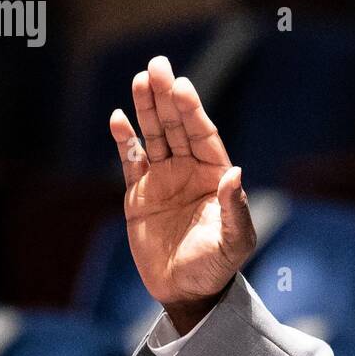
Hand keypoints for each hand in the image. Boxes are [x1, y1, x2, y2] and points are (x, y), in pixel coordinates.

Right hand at [108, 56, 255, 333]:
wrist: (187, 291)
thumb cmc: (217, 266)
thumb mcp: (234, 242)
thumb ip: (235, 208)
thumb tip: (235, 172)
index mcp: (214, 175)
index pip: (202, 135)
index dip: (192, 110)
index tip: (182, 86)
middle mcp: (189, 170)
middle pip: (176, 126)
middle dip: (167, 97)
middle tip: (158, 64)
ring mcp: (163, 179)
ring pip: (153, 136)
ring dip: (146, 108)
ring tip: (140, 79)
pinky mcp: (139, 194)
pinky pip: (131, 160)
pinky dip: (125, 140)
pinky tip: (119, 118)